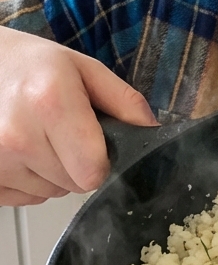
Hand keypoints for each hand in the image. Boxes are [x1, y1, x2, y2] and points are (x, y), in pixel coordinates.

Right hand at [0, 24, 156, 205]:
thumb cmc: (32, 66)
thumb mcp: (84, 68)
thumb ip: (123, 100)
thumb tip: (153, 130)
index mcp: (50, 104)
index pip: (92, 172)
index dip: (100, 162)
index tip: (94, 143)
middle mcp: (17, 136)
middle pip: (74, 185)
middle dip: (77, 165)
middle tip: (62, 133)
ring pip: (50, 194)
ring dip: (53, 173)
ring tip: (38, 137)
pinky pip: (25, 198)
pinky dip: (29, 180)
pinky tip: (22, 150)